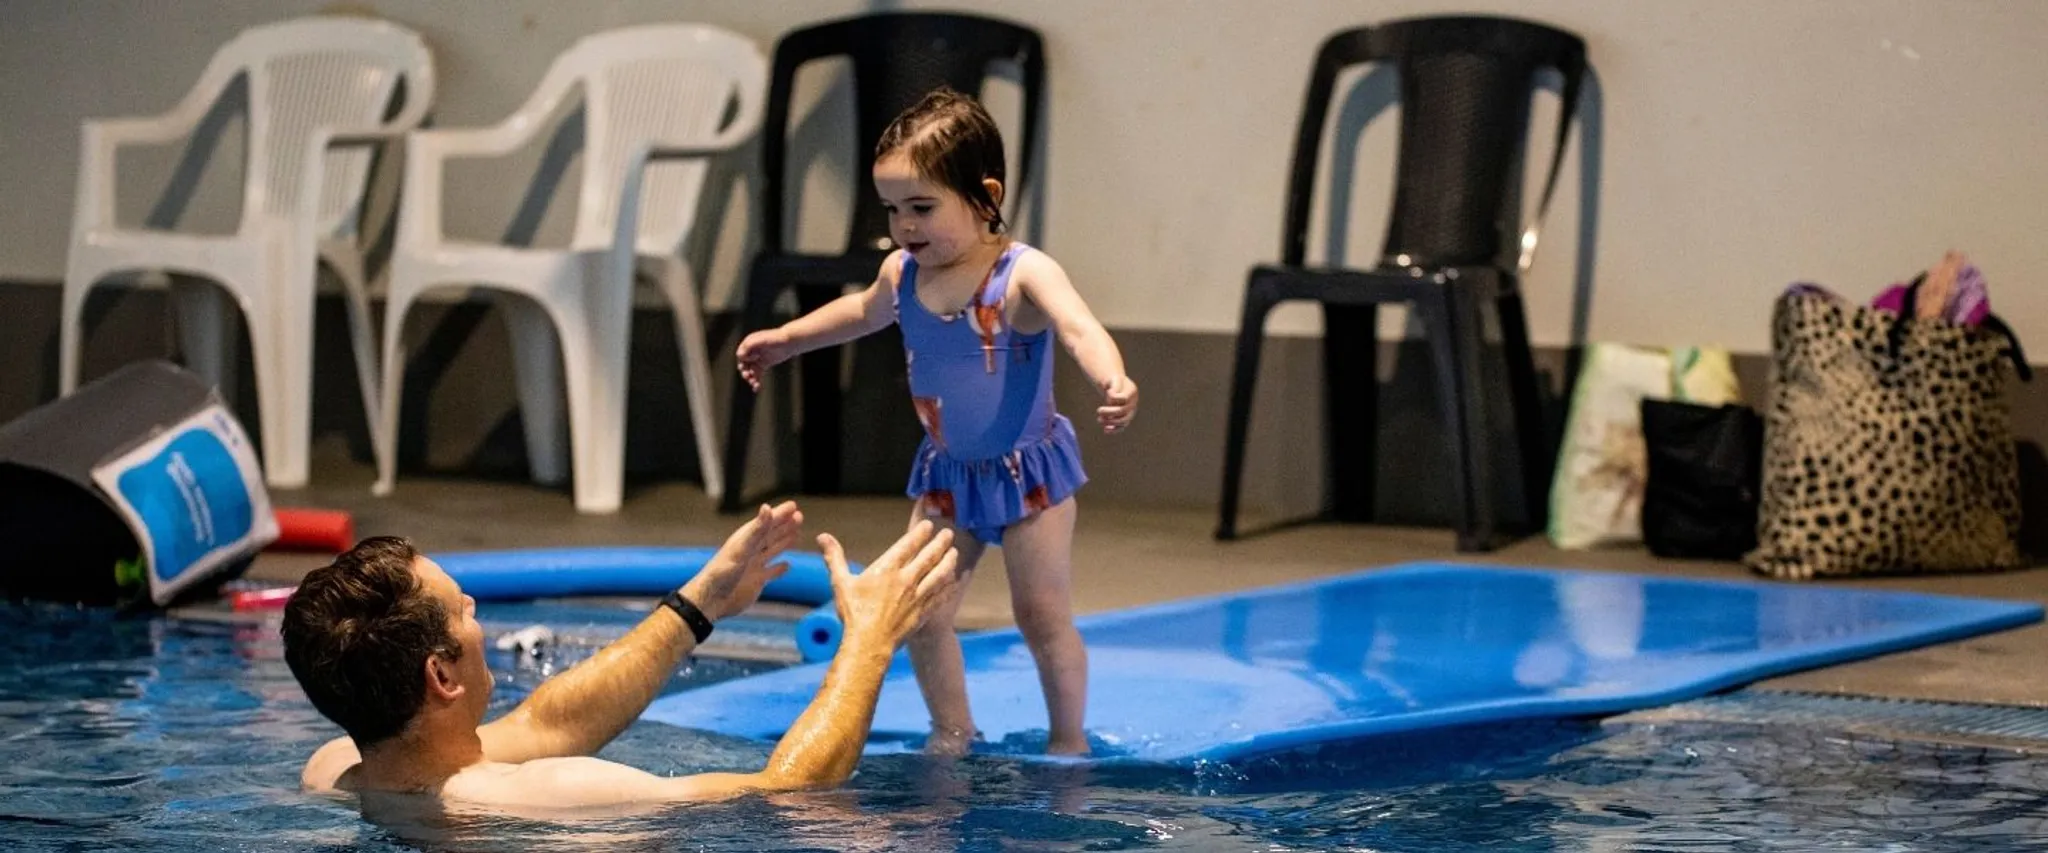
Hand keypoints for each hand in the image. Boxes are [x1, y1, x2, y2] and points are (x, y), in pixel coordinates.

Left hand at [680, 501, 803, 620]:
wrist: (712, 600)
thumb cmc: (723, 572)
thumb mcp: (742, 548)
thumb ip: (757, 529)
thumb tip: (767, 507)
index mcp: (746, 540)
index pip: (767, 523)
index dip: (780, 514)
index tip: (794, 505)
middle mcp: (751, 551)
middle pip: (771, 535)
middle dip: (785, 525)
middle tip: (800, 516)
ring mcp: (754, 566)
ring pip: (773, 550)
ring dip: (784, 543)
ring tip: (796, 535)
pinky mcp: (756, 581)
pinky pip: (771, 572)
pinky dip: (779, 568)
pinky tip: (787, 565)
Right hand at [737, 328, 795, 391]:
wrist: (789, 342)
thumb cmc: (775, 339)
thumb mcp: (761, 340)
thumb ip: (749, 345)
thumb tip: (739, 355)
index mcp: (749, 344)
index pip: (740, 355)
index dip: (745, 359)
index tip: (755, 357)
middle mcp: (751, 352)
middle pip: (743, 364)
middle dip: (745, 371)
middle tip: (748, 376)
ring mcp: (757, 359)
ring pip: (750, 371)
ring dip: (750, 378)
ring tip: (754, 384)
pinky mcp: (764, 365)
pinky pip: (757, 374)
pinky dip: (756, 381)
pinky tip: (756, 388)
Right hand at [817, 521, 961, 647]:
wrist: (869, 644)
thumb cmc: (853, 614)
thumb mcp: (840, 583)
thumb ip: (834, 557)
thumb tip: (823, 536)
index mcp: (887, 569)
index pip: (909, 544)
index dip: (920, 533)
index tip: (929, 526)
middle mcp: (906, 579)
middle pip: (929, 556)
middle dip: (940, 543)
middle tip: (949, 533)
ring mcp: (917, 596)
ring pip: (940, 574)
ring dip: (949, 561)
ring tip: (955, 553)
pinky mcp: (924, 612)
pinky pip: (941, 595)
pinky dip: (950, 586)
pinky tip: (955, 581)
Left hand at [1097, 375, 1137, 433]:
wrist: (1118, 388)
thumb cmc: (1115, 383)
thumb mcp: (1114, 379)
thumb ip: (1114, 387)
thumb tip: (1111, 399)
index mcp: (1132, 392)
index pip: (1124, 398)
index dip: (1114, 398)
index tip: (1107, 393)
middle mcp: (1133, 403)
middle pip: (1123, 411)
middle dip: (1109, 412)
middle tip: (1098, 410)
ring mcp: (1130, 412)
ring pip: (1123, 421)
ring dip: (1110, 422)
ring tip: (1099, 419)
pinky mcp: (1125, 419)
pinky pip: (1121, 427)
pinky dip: (1114, 430)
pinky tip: (1105, 430)